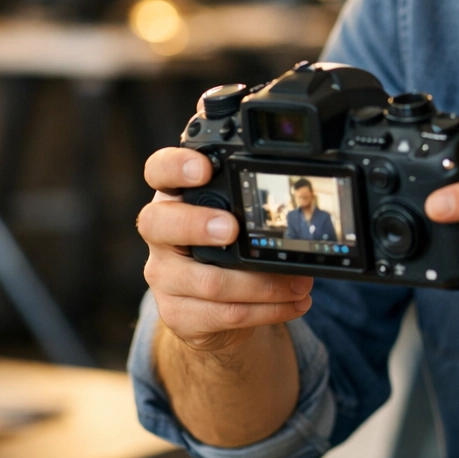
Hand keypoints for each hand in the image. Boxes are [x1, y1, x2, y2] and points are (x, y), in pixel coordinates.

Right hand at [137, 147, 312, 352]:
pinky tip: (294, 302)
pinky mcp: (178, 314)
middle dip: (198, 225)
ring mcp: (164, 276)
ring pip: (206, 281)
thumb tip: (254, 142)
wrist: (214, 306)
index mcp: (176, 198)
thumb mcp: (236, 210)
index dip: (175, 167)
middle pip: (160, 224)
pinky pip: (224, 314)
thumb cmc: (226, 244)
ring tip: (300, 282)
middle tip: (233, 229)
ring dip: (262, 283)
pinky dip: (267, 309)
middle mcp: (161, 234)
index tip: (204, 168)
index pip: (158, 171)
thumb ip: (244, 180)